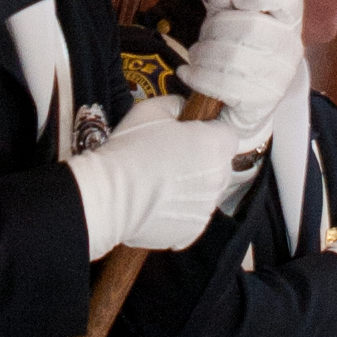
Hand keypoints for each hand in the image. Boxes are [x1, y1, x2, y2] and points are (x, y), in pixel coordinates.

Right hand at [68, 102, 248, 258]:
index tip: (187, 135)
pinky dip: (180, 211)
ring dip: (191, 187)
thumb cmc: (132, 148)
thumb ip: (176, 105)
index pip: (226, 134)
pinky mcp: (193, 231)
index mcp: (216, 146)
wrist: (110, 197)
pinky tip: (157, 205)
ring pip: (206, 192)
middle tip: (170, 159)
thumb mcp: (151, 110)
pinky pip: (192, 216)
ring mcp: (207, 208)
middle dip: (201, 161)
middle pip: (218, 165)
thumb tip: (183, 110)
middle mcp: (219, 178)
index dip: (207, 132)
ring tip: (160, 186)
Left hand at [180, 0, 305, 141]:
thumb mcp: (227, 20)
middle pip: (250, 25)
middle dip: (215, 28)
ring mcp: (280, 77)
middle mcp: (292, 48)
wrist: (242, 104)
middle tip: (203, 36)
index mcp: (289, 21)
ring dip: (204, 54)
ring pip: (233, 56)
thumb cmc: (237, 51)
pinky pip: (225, 84)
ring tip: (196, 55)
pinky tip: (190, 73)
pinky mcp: (263, 102)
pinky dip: (199, 77)